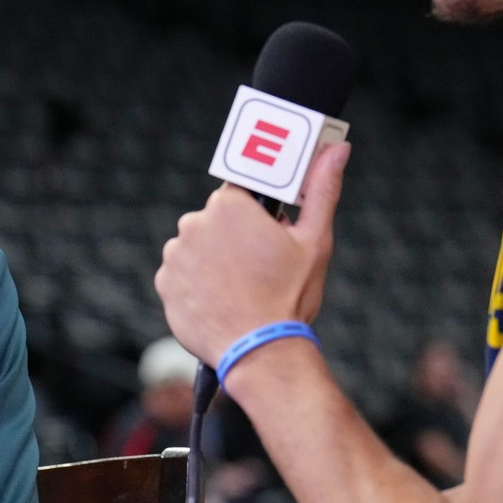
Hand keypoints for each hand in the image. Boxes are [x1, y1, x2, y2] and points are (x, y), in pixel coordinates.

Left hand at [154, 142, 349, 365]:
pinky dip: (197, 285)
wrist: (261, 353)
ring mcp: (175, 255)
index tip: (266, 236)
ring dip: (214, 261)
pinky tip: (221, 301)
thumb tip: (338, 148)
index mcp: (228, 205)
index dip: (256, 215)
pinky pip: (181, 275)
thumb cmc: (290, 296)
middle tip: (259, 269)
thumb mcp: (314, 240)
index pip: (238, 192)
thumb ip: (323, 188)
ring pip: (197, 248)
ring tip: (240, 289)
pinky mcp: (164, 284)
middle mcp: (193, 223)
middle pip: (216, 220)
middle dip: (235, 238)